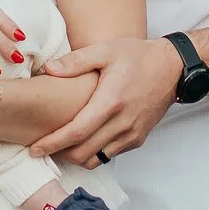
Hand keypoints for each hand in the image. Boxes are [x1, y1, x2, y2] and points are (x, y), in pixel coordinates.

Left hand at [30, 37, 181, 166]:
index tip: (35, 149)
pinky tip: (82, 142)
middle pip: (83, 153)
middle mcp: (122, 123)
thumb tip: (48, 69)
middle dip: (59, 154)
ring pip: (96, 159)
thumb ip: (76, 61)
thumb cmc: (138, 56)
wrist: (173, 68)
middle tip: (42, 148)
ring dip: (75, 157)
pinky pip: (109, 155)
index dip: (53, 144)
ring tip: (60, 147)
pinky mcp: (137, 139)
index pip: (76, 132)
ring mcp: (131, 134)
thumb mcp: (106, 50)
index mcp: (110, 102)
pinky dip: (92, 154)